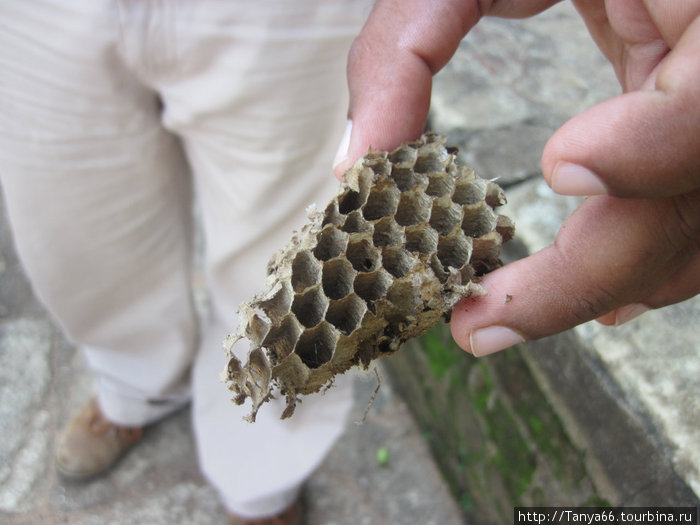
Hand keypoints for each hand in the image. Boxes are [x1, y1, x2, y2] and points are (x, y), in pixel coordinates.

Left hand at [335, 0, 699, 355]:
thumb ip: (406, 48)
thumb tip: (358, 160)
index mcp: (688, 3)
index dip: (652, 143)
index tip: (559, 165)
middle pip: (692, 198)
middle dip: (582, 276)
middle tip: (478, 324)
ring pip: (695, 227)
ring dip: (608, 287)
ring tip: (508, 319)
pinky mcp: (684, 124)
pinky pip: (688, 213)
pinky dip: (641, 265)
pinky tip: (592, 296)